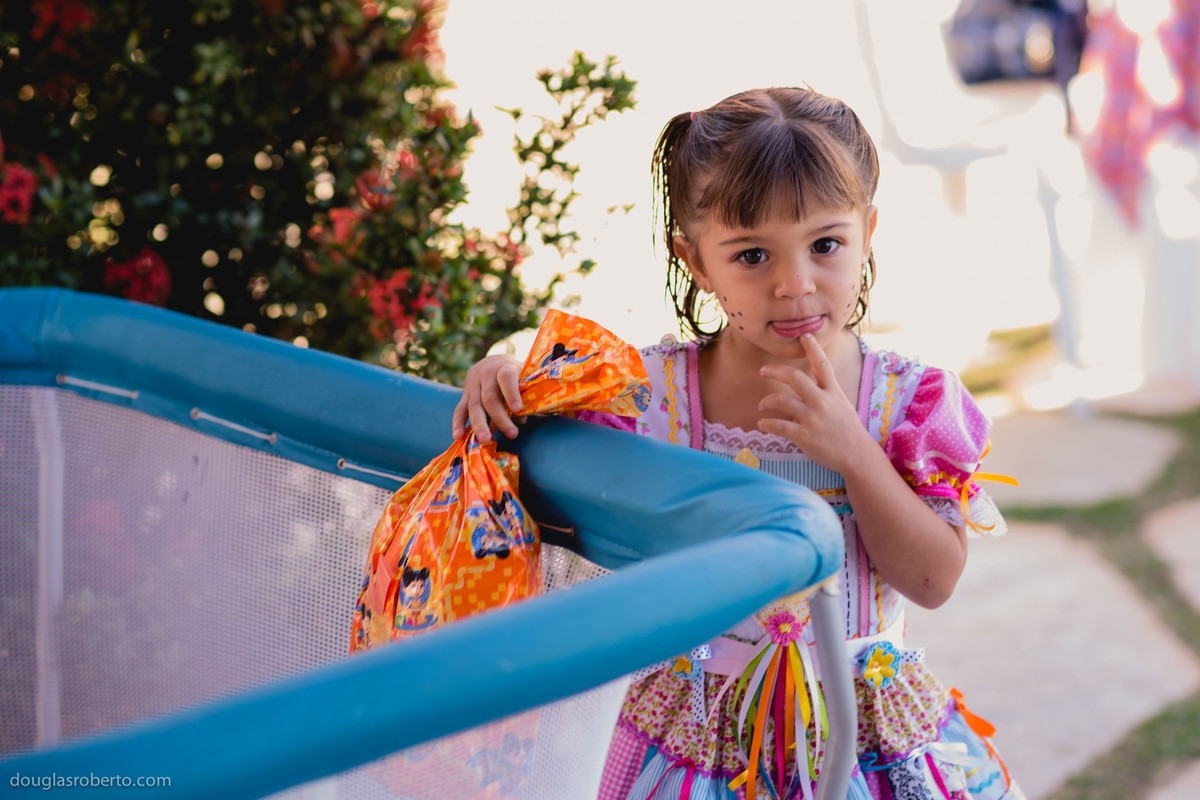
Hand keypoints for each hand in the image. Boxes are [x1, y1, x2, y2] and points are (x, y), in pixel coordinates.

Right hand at [451, 355, 523, 442]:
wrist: (493, 362)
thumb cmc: (514, 373)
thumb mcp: (523, 377)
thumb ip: (525, 395)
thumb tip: (520, 419)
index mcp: (504, 367)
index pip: (506, 378)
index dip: (511, 393)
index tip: (517, 408)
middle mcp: (486, 374)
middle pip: (490, 397)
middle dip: (500, 417)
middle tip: (511, 434)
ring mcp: (473, 385)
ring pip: (474, 405)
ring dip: (480, 424)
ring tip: (485, 439)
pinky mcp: (464, 394)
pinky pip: (459, 409)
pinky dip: (458, 423)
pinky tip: (458, 436)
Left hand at [757, 334, 870, 472]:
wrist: (857, 455)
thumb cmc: (846, 430)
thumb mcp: (841, 405)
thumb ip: (824, 394)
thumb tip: (804, 388)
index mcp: (832, 392)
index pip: (822, 364)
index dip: (813, 348)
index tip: (804, 335)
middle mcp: (822, 401)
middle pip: (795, 377)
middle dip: (775, 371)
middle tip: (763, 370)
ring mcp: (812, 418)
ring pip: (781, 401)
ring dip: (766, 402)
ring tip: (761, 406)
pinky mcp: (804, 435)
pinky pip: (777, 425)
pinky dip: (765, 423)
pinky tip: (762, 424)